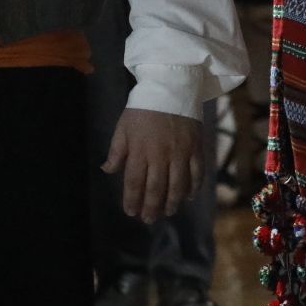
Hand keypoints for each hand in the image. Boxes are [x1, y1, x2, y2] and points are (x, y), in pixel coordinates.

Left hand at [102, 107, 201, 222]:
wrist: (171, 86)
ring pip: (177, 185)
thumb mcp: (123, 126)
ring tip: (167, 212)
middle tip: (148, 219)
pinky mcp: (196, 147)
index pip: (134, 182)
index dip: (132, 200)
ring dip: (172, 202)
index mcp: (140, 150)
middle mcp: (160, 155)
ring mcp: (181, 152)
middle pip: (156, 188)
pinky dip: (193, 187)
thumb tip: (107, 170)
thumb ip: (116, 150)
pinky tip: (188, 197)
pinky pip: (197, 172)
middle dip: (151, 207)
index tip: (131, 212)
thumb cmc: (143, 108)